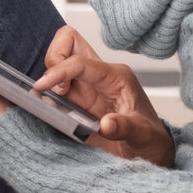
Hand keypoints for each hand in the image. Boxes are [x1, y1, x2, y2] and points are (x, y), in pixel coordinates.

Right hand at [34, 25, 175, 167]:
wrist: (149, 149)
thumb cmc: (149, 138)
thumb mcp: (143, 135)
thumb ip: (125, 128)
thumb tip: (106, 125)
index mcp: (116, 77)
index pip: (81, 62)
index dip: (59, 70)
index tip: (43, 87)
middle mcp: (100, 76)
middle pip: (68, 43)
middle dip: (53, 61)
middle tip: (54, 92)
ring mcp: (87, 87)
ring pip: (59, 62)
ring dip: (49, 79)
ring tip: (53, 104)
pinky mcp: (77, 100)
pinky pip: (56, 86)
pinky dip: (47, 94)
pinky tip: (52, 110)